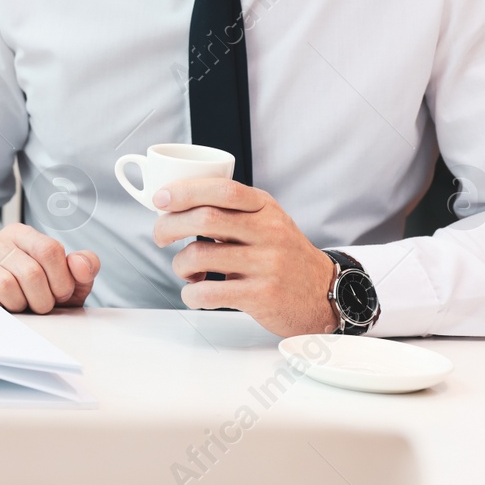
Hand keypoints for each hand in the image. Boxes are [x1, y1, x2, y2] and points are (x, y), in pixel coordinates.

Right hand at [0, 223, 99, 312]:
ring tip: (14, 309)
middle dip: (41, 300)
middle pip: (31, 271)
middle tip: (37, 309)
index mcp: (19, 234)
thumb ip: (81, 272)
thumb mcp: (59, 287)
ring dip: (17, 307)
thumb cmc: (22, 300)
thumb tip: (81, 263)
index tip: (58, 297)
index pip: (49, 250)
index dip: (61, 281)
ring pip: (6, 284)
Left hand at [151, 177, 338, 336]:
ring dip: (180, 264)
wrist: (325, 293)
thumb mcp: (266, 221)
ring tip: (186, 270)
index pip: (223, 189)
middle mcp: (269, 232)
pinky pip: (210, 292)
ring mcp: (267, 264)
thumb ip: (231, 210)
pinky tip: (195, 293)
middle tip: (159, 236)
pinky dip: (191, 294)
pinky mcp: (262, 295)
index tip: (160, 198)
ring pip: (201, 255)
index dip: (185, 191)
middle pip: (205, 219)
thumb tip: (175, 202)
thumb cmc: (283, 255)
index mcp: (265, 208)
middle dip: (169, 225)